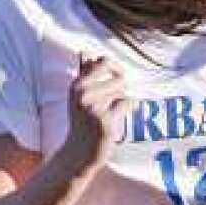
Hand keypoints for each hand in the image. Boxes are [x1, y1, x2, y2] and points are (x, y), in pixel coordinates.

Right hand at [63, 54, 126, 172]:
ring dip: (122, 100)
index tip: (117, 76)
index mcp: (77, 85)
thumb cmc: (82, 122)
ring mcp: (94, 107)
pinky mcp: (105, 120)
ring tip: (111, 112)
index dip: (115, 67)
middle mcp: (83, 93)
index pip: (102, 62)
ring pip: (123, 91)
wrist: (79, 152)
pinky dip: (128, 109)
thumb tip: (87, 52)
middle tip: (116, 99)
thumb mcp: (79, 96)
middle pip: (118, 77)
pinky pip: (127, 104)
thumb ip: (85, 74)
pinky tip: (118, 118)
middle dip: (121, 86)